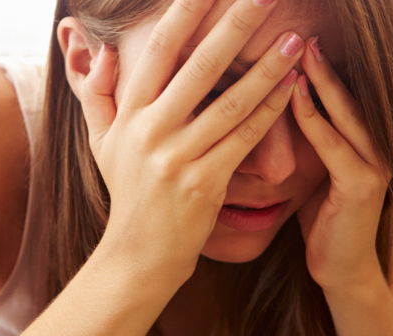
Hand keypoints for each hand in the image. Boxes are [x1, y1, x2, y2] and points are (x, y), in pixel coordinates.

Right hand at [78, 0, 303, 284]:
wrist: (139, 256)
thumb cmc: (127, 193)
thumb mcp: (100, 142)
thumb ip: (96, 93)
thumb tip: (102, 49)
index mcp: (129, 113)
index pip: (158, 49)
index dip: (186, 12)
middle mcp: (151, 131)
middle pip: (199, 66)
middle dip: (235, 25)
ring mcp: (178, 158)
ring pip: (231, 102)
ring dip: (267, 68)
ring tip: (296, 38)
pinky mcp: (205, 183)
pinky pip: (245, 139)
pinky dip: (270, 112)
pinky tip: (292, 86)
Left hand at [291, 38, 390, 289]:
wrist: (341, 272)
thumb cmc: (322, 222)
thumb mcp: (315, 173)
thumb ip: (310, 140)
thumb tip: (274, 107)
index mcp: (364, 143)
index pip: (342, 93)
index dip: (321, 65)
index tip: (297, 37)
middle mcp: (376, 147)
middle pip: (349, 93)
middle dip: (324, 61)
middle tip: (301, 31)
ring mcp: (374, 165)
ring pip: (345, 113)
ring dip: (321, 80)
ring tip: (300, 49)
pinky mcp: (362, 186)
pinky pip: (334, 144)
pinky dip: (313, 118)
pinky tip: (293, 95)